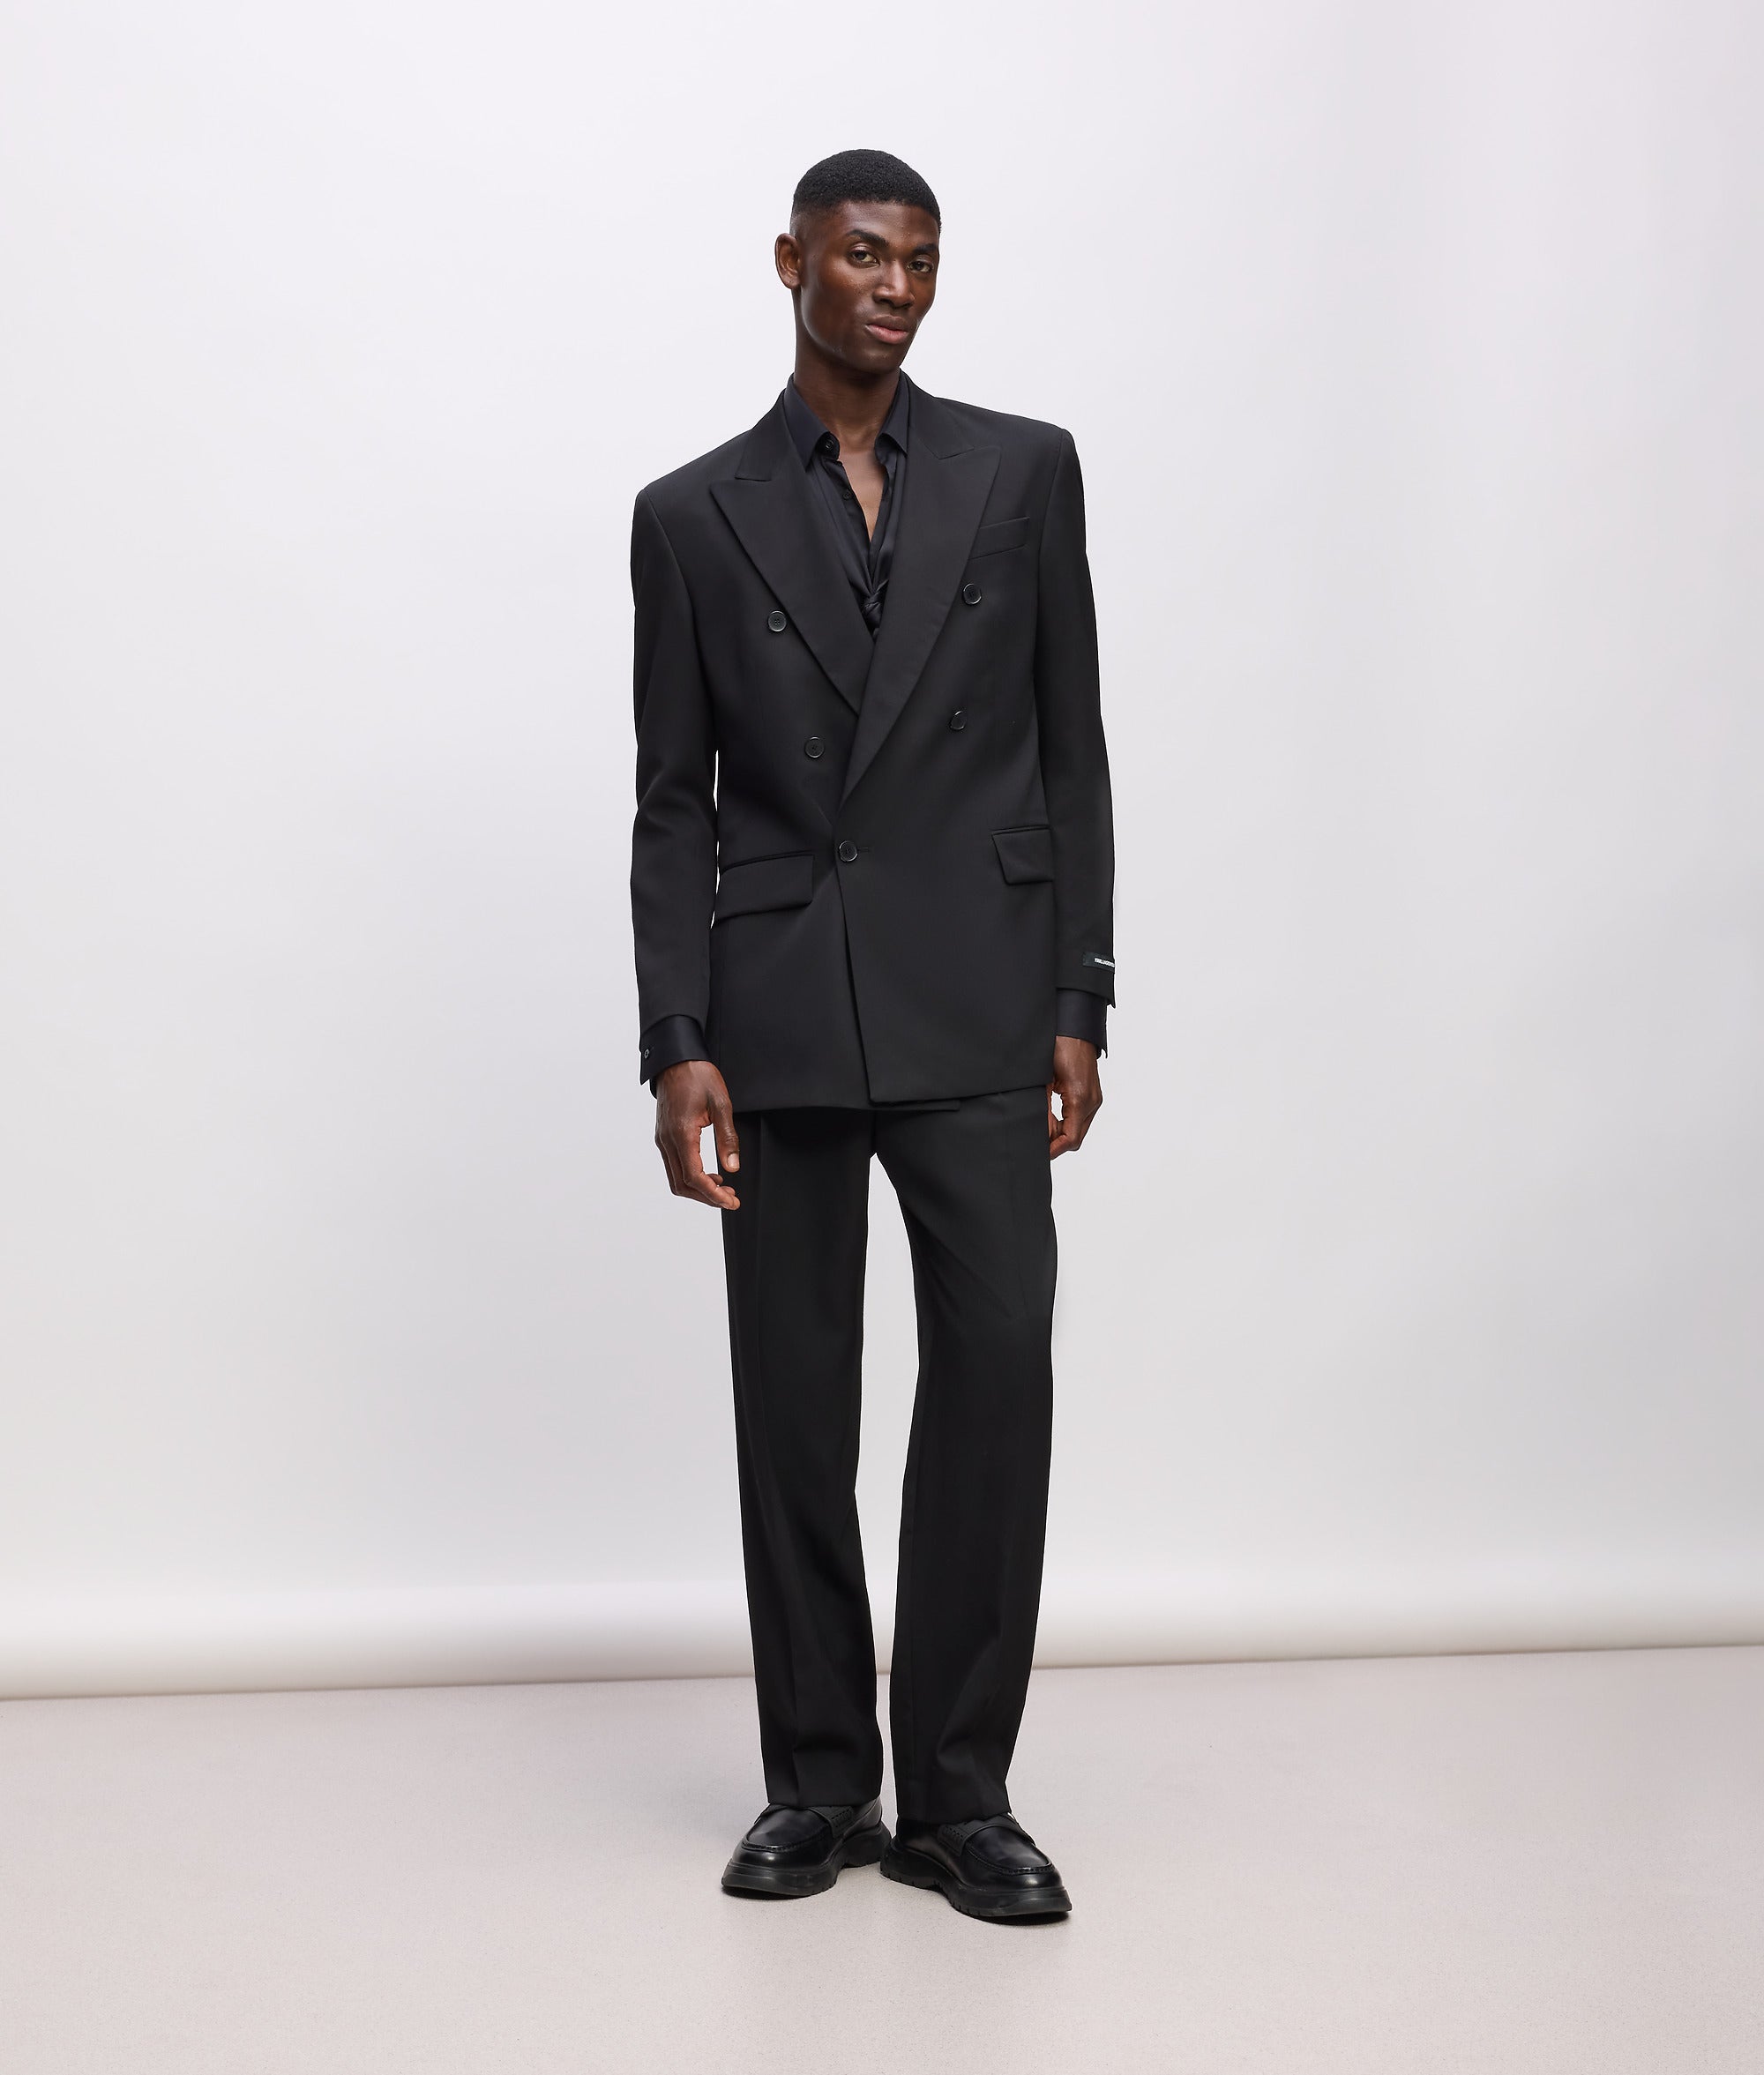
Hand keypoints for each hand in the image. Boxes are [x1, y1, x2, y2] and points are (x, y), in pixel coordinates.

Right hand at [654, 1059, 740, 1208]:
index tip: (731, 1200)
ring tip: (723, 1187)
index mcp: (681, 1134)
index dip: (713, 1195)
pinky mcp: (663, 1136)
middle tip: (730, 1198)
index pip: (694, 1178)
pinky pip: (674, 1165)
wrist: (676, 1060)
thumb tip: (732, 1166)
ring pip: (676, 1178)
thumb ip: (727, 1137)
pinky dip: (691, 1176)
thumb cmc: (698, 1076)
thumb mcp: (721, 1104)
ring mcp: (662, 1139)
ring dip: (698, 1189)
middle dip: (706, 1197)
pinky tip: (710, 1173)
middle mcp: (667, 1140)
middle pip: (682, 1185)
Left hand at [1047, 1036, 1101, 1158]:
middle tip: (1036, 1138)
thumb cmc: (1059, 1047)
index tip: (1039, 1151)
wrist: (1075, 1029)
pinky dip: (1067, 1122)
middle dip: (1056, 1142)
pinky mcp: (1093, 1095)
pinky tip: (1052, 1116)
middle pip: (1075, 1138)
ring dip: (1061, 1132)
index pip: (1070, 1139)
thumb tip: (1041, 1133)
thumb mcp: (1043, 1080)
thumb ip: (1043, 1109)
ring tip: (1042, 1125)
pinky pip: (1081, 1118)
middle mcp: (1092, 1102)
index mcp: (1080, 1099)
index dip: (1053, 1149)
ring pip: (1079, 1130)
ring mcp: (1095, 1099)